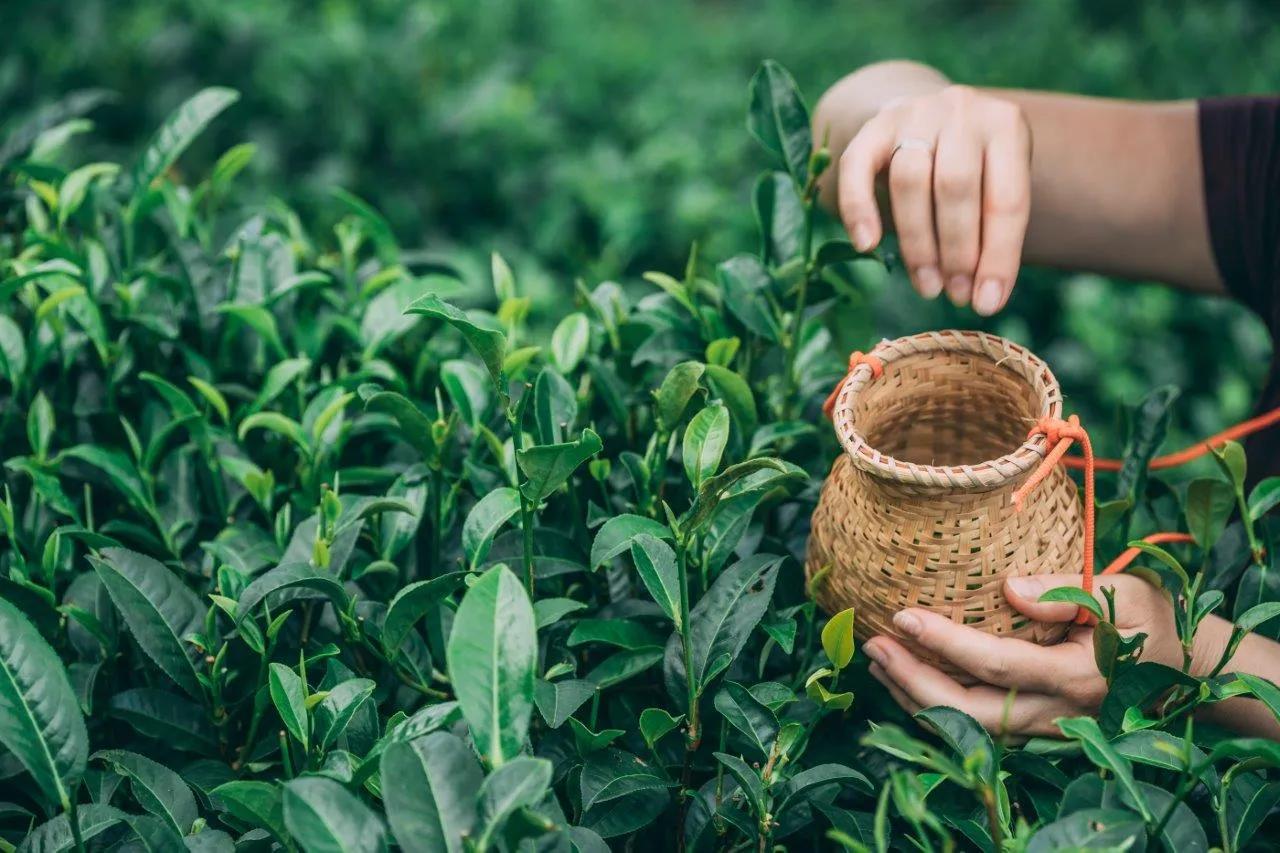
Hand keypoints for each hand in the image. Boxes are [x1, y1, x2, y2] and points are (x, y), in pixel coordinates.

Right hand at [836, 85, 1031, 314]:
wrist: (931, 117)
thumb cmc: (974, 166)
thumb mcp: (997, 184)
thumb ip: (994, 230)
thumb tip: (984, 298)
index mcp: (1006, 125)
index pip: (1006, 198)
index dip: (998, 257)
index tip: (987, 303)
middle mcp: (962, 110)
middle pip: (955, 187)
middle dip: (957, 250)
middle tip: (953, 294)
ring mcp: (915, 113)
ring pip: (910, 180)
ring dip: (918, 243)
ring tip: (926, 284)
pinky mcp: (874, 125)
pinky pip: (857, 167)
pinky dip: (859, 208)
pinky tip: (866, 244)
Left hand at [862, 573, 1218, 738]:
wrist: (1180, 669)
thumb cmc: (1147, 618)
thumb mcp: (1122, 592)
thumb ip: (1067, 592)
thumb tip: (1009, 588)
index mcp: (1077, 676)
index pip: (997, 665)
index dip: (945, 644)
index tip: (902, 617)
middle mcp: (1056, 712)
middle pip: (971, 714)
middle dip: (914, 684)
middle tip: (872, 646)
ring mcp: (1044, 727)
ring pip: (968, 728)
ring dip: (916, 698)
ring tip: (876, 660)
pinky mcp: (1034, 728)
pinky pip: (975, 726)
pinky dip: (935, 706)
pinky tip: (905, 678)